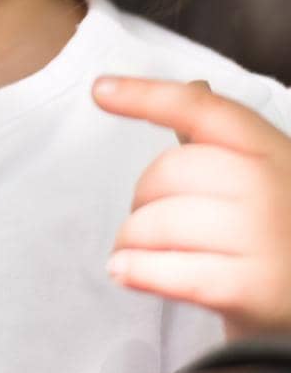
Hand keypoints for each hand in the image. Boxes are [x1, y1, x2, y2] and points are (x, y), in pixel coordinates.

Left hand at [94, 75, 290, 341]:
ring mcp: (264, 239)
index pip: (203, 110)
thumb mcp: (263, 179)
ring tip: (137, 254)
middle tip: (149, 220)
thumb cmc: (275, 236)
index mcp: (272, 151)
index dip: (146, 95)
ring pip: (157, 222)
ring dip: (131, 241)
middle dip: (141, 198)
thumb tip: (195, 84)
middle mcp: (272, 188)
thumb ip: (222, 141)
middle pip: (167, 171)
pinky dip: (137, 271)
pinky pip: (169, 271)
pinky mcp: (249, 289)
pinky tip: (125, 272)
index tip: (99, 90)